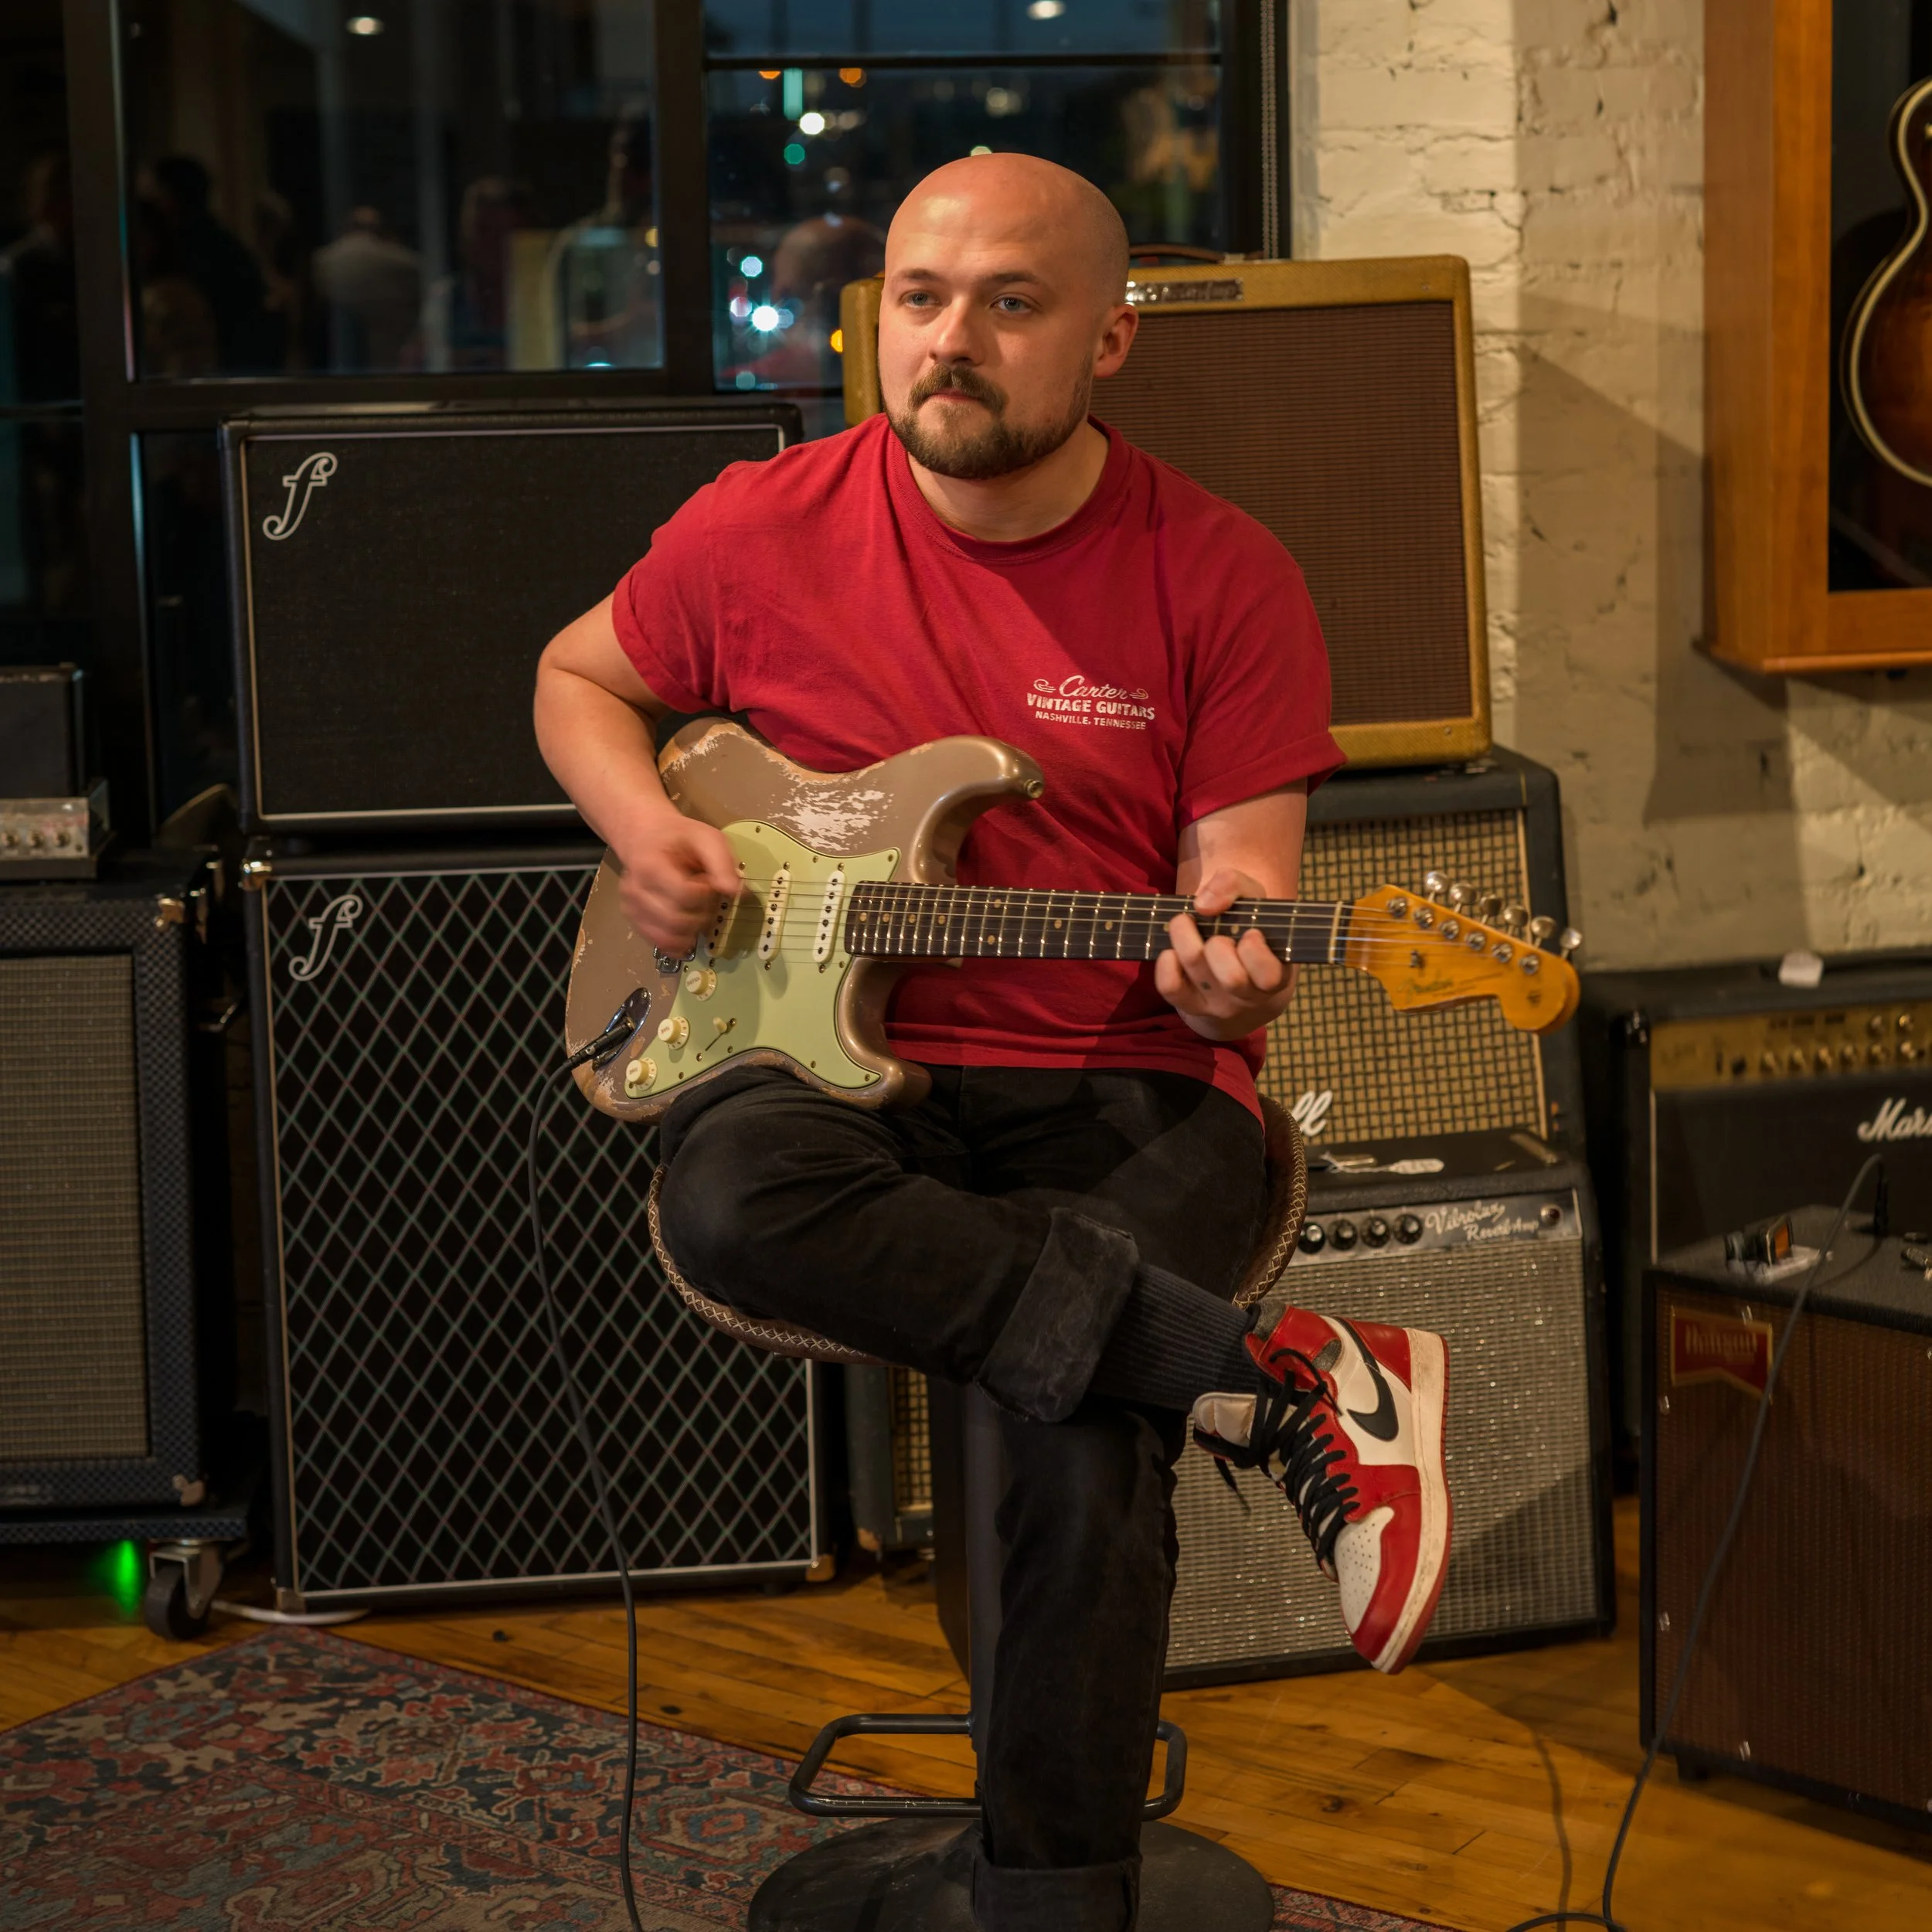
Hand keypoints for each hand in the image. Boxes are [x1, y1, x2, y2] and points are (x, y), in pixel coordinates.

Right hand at [612, 809, 741, 957]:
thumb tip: (736, 892)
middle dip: (701, 913)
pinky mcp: (635, 921)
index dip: (705, 894)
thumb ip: (722, 862)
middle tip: (704, 896)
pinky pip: (661, 943)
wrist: (646, 836)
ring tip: (695, 908)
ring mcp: (632, 908)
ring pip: (669, 938)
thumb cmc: (679, 837)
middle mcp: (635, 890)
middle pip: (677, 921)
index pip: (683, 896)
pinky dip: (680, 942)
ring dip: (692, 930)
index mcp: (650, 866)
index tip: (708, 881)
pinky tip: (688, 928)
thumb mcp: (707, 837)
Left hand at [1155, 866, 1296, 1041]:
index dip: (1255, 951)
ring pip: (1199, 975)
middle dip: (1218, 945)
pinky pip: (1171, 988)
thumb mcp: (1250, 897)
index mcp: (1275, 975)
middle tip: (1215, 932)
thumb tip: (1203, 905)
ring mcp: (1218, 1005)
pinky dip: (1166, 964)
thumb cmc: (1246, 925)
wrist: (1231, 958)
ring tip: (1184, 923)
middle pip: (1232, 978)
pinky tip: (1171, 950)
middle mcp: (1248, 997)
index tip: (1250, 932)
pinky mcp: (1190, 1005)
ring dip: (1186, 940)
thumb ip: (1233, 885)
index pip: (1268, 977)